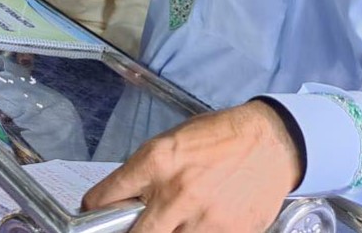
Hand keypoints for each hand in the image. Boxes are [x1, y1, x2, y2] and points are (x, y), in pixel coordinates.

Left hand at [81, 101, 302, 232]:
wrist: (269, 143)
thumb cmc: (217, 138)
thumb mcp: (171, 142)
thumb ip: (146, 172)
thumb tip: (124, 198)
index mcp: (156, 161)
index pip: (108, 195)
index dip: (95, 206)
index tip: (91, 211)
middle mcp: (176, 193)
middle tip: (130, 227)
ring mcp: (204, 218)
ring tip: (170, 223)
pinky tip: (196, 224)